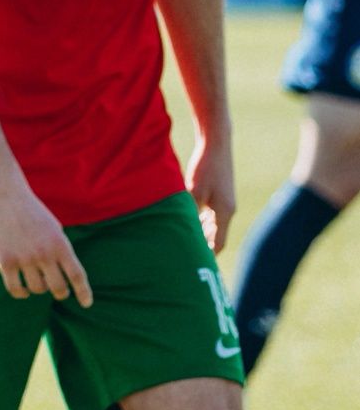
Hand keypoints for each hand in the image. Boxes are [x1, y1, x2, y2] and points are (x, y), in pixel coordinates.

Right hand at [0, 185, 91, 305]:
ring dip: (39, 289)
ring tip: (37, 281)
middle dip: (60, 293)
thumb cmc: (33, 214)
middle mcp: (44, 254)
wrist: (6, 199)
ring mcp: (24, 259)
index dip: (83, 292)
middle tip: (59, 291)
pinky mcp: (5, 262)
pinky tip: (24, 290)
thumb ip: (61, 251)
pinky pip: (15, 288)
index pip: (76, 275)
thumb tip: (63, 278)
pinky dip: (22, 293)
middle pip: (58, 288)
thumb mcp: (55, 229)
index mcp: (60, 244)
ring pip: (37, 289)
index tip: (87, 304)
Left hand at [186, 135, 234, 251]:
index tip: (194, 266)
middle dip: (202, 248)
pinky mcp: (219, 194)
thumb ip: (189, 213)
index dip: (207, 257)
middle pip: (216, 236)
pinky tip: (186, 224)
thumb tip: (182, 231)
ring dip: (200, 235)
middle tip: (185, 259)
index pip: (218, 244)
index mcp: (224, 212)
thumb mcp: (193, 192)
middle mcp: (227, 209)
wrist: (216, 143)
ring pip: (212, 226)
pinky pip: (210, 214)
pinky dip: (200, 222)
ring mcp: (224, 201)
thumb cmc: (204, 167)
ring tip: (183, 245)